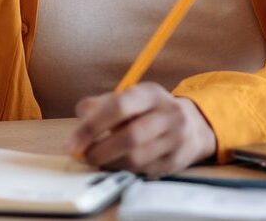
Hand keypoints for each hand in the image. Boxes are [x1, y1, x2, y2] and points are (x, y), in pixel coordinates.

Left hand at [66, 82, 216, 175]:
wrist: (194, 126)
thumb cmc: (151, 111)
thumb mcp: (131, 98)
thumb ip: (103, 103)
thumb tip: (81, 115)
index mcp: (151, 93)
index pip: (119, 106)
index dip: (91, 126)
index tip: (71, 143)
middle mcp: (168, 114)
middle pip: (130, 136)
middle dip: (100, 151)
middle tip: (84, 157)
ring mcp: (176, 138)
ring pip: (137, 158)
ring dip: (111, 163)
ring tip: (99, 161)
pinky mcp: (176, 161)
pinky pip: (144, 171)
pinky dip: (124, 170)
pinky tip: (117, 165)